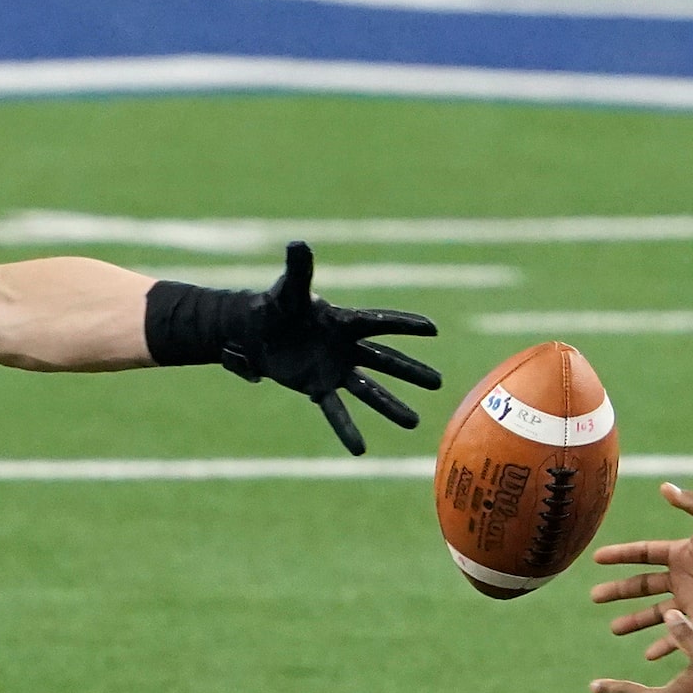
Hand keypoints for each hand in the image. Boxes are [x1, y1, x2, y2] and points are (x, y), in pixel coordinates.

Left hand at [226, 241, 440, 455]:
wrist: (254, 330)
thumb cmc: (274, 306)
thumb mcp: (287, 290)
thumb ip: (298, 270)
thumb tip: (297, 243)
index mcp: (343, 321)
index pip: (380, 323)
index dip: (405, 325)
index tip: (433, 330)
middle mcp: (346, 347)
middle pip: (385, 361)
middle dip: (410, 372)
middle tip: (438, 384)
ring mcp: (336, 369)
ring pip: (370, 389)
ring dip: (391, 406)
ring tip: (414, 423)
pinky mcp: (318, 387)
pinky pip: (336, 411)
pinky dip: (347, 429)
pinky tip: (360, 449)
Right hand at [590, 483, 692, 660]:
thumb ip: (691, 503)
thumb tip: (665, 487)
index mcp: (682, 553)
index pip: (643, 555)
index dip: (621, 555)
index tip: (597, 558)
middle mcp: (682, 578)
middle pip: (642, 586)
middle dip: (618, 591)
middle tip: (595, 597)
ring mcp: (692, 601)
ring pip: (655, 614)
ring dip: (635, 621)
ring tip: (614, 629)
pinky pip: (680, 635)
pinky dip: (664, 645)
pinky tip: (648, 655)